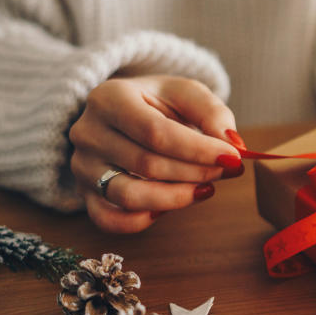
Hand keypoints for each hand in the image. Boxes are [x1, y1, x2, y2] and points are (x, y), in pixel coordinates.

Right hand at [69, 75, 245, 232]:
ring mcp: (82, 166)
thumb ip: (212, 114)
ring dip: (176, 198)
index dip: (198, 150)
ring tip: (206, 188)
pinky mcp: (85, 194)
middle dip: (195, 172)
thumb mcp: (187, 93)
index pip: (155, 132)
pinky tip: (171, 206)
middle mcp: (88, 132)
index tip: (233, 157)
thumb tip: (233, 145)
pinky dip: (143, 220)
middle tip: (229, 170)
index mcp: (109, 97)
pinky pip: (110, 220)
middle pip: (147, 164)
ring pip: (128, 196)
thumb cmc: (159, 102)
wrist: (125, 112)